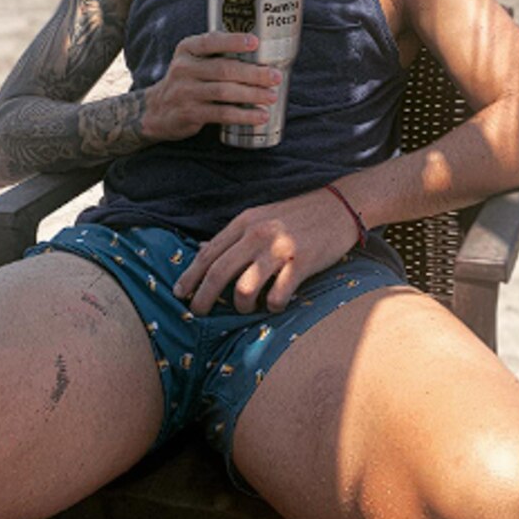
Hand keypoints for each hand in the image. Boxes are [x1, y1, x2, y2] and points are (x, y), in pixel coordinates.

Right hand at [140, 31, 281, 143]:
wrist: (156, 110)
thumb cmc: (187, 81)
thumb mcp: (192, 60)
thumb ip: (216, 53)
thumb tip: (260, 50)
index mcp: (187, 49)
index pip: (211, 41)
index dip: (234, 41)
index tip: (255, 42)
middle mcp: (184, 68)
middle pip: (224, 69)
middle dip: (253, 73)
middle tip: (275, 76)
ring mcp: (185, 92)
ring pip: (224, 92)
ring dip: (252, 94)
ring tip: (271, 96)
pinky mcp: (190, 113)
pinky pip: (221, 114)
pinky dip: (243, 115)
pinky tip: (259, 116)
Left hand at [173, 189, 359, 315]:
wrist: (339, 206)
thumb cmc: (298, 215)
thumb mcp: (261, 217)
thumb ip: (233, 236)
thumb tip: (201, 250)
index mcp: (245, 222)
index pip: (209, 253)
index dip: (190, 276)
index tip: (179, 293)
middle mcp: (257, 234)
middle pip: (218, 273)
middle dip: (203, 298)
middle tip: (199, 313)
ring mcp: (279, 249)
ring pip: (244, 288)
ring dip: (240, 306)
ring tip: (246, 308)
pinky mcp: (301, 263)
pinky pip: (276, 296)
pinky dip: (271, 306)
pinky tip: (275, 305)